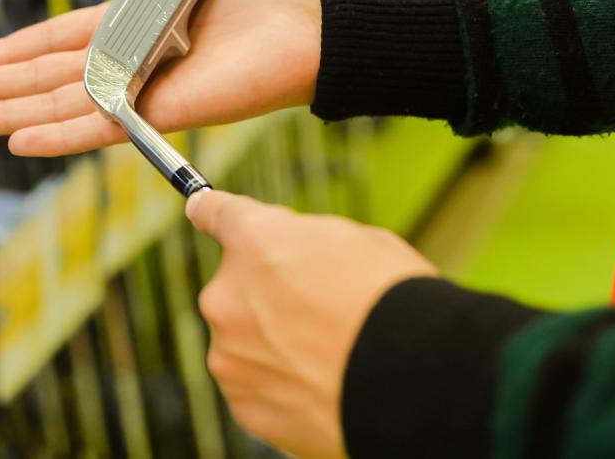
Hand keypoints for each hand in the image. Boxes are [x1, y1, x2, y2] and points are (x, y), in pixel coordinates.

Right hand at [0, 0, 321, 155]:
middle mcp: (124, 63)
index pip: (53, 42)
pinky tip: (17, 142)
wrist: (308, 19)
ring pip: (57, 106)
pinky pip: (99, 127)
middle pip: (42, 79)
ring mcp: (138, 89)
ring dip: (6, 114)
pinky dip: (57, 137)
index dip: (9, 52)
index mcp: (127, 26)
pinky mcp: (158, 109)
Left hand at [187, 190, 437, 458]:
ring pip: (245, 343)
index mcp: (253, 241)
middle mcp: (225, 295)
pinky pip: (258, 388)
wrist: (415, 383)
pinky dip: (283, 389)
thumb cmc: (398, 301)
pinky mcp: (244, 405)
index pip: (215, 212)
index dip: (211, 209)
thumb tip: (289, 253)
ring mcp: (230, 355)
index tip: (199, 208)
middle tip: (322, 313)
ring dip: (274, 347)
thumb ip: (304, 243)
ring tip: (332, 357)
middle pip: (236, 289)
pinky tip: (324, 388)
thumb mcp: (357, 242)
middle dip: (267, 298)